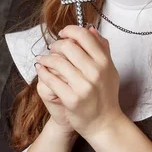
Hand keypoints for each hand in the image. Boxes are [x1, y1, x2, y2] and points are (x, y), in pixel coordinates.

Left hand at [34, 25, 123, 139]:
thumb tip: (90, 29)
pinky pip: (51, 80)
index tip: (64, 34)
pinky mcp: (72, 99)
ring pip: (57, 62)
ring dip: (46, 59)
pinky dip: (43, 73)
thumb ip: (102, 48)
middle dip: (56, 45)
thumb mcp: (109, 69)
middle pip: (68, 46)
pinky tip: (41, 71)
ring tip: (43, 60)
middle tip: (52, 48)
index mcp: (104, 62)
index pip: (84, 36)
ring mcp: (84, 86)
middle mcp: (96, 72)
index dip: (70, 30)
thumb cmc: (106, 95)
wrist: (104, 122)